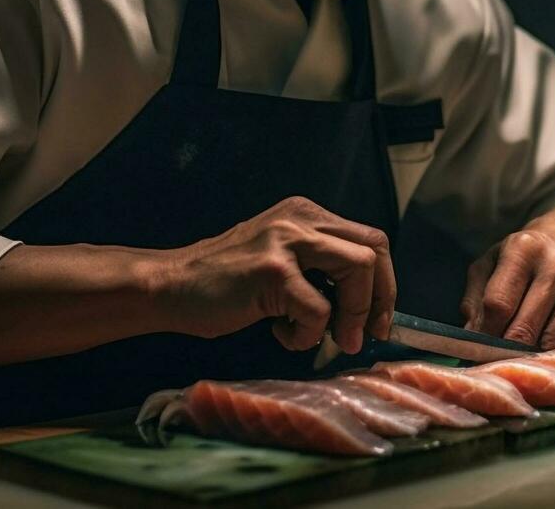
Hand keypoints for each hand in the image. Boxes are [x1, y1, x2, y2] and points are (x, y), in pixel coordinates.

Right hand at [155, 196, 394, 353]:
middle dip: (380, 299)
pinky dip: (308, 334)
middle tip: (365, 336)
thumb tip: (367, 306)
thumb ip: (318, 268)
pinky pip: (319, 309)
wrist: (170, 286)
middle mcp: (301, 218)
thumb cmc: (225, 284)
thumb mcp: (280, 258)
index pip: (371, 240)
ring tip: (331, 339)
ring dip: (353, 315)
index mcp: (307, 215)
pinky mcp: (272, 270)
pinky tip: (281, 334)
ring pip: (358, 270)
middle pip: (374, 249)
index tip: (377, 321)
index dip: (384, 284)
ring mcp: (286, 241)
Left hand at [459, 206, 554, 349]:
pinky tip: (549, 339)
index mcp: (524, 248)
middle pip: (526, 328)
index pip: (499, 304)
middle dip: (507, 350)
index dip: (485, 333)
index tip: (479, 348)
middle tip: (498, 360)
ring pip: (553, 340)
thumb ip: (475, 301)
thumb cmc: (520, 259)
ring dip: (533, 353)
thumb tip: (473, 339)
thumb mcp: (489, 266)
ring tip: (522, 352)